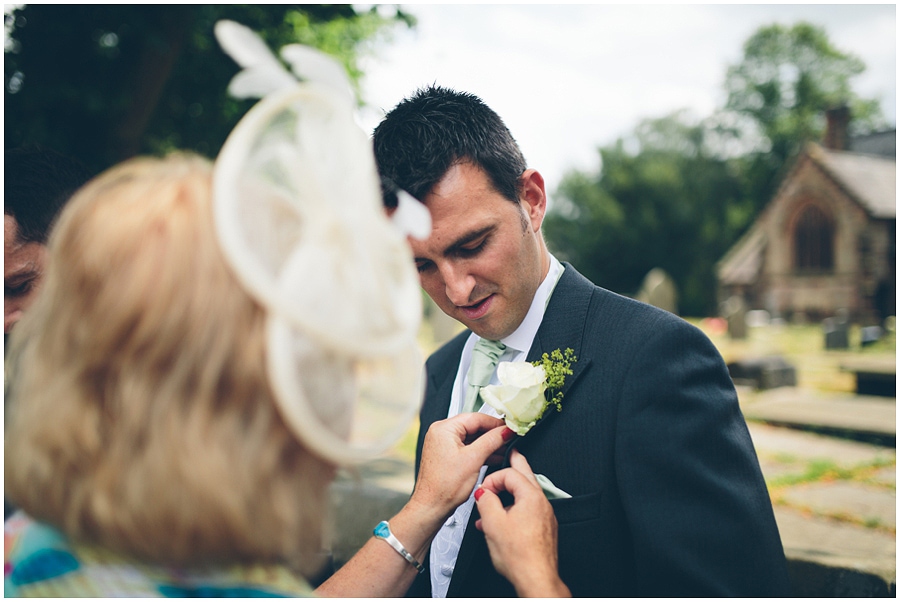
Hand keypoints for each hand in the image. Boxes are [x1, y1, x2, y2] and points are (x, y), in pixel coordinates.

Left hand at [409, 413, 512, 521]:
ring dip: (488, 444)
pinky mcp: (447, 455)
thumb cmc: (443, 487)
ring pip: (472, 438)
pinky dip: (480, 452)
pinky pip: (467, 448)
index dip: (496, 423)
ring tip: (505, 449)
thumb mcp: (473, 459)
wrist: (431, 507)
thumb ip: (492, 441)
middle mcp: (441, 433)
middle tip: (509, 438)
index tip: (510, 428)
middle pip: (474, 427)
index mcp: (443, 428)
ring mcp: (443, 444)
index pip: (476, 417)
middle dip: (493, 434)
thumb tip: (505, 431)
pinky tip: (494, 457)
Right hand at [474, 449, 570, 596]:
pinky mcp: (544, 528)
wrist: (536, 578)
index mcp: (531, 496)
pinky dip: (513, 509)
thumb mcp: (493, 523)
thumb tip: (483, 492)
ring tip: (492, 500)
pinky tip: (500, 522)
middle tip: (508, 454)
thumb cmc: (520, 556)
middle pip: (525, 475)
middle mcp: (542, 503)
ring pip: (525, 494)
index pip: (510, 473)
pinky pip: (528, 510)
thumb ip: (486, 501)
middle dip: (512, 466)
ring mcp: (545, 516)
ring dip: (507, 494)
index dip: (492, 479)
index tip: (482, 490)